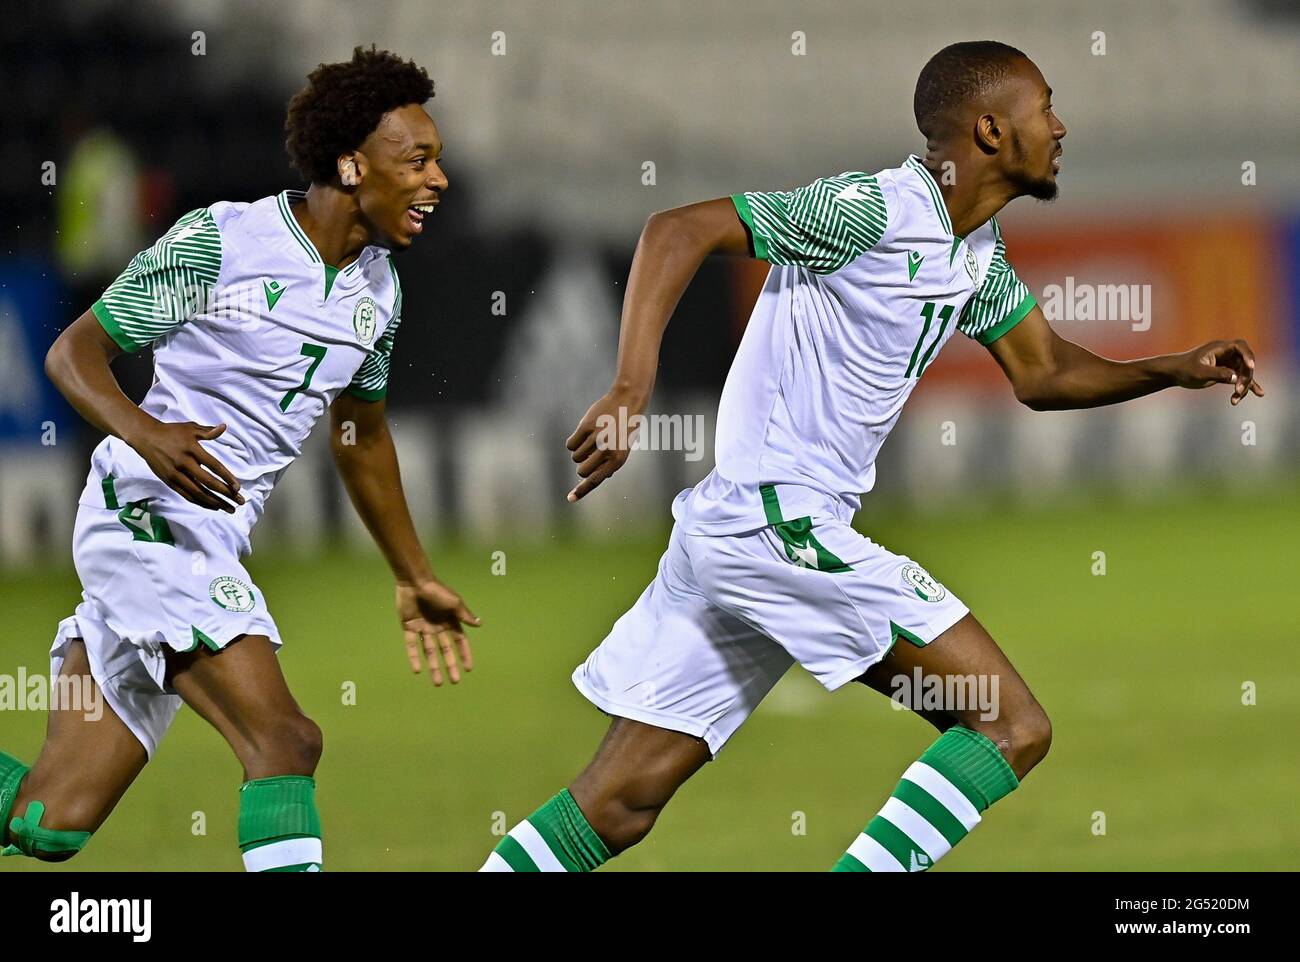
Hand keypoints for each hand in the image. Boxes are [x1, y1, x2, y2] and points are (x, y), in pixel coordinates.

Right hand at [127, 420, 244, 511]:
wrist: (146, 437)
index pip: (214, 466)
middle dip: (225, 494)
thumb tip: (224, 427)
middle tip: (240, 502)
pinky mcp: (169, 481)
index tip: (238, 487)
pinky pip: (187, 495)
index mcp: (192, 450)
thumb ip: (208, 432)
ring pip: (198, 493)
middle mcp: (184, 464)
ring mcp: (175, 474)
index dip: (227, 477)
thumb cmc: (171, 432)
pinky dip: (201, 502)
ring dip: (215, 502)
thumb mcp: (190, 428)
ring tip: (230, 509)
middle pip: (208, 482)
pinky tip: (213, 506)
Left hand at [396, 580, 480, 684]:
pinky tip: (418, 671)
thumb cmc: (437, 591)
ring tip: (438, 683)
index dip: (464, 655)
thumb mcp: (454, 603)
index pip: (460, 642)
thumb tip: (480, 624)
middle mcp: (438, 627)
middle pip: (445, 650)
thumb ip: (465, 615)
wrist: (415, 582)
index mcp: (450, 621)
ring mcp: (423, 628)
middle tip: (455, 681)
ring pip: (429, 652)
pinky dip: (414, 657)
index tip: (468, 669)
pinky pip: (412, 646)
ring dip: (434, 667)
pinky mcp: (409, 628)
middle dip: (450, 666)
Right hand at [565, 385, 648, 501]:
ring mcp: (596, 438)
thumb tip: (592, 477)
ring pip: (575, 456)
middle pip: (581, 470)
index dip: (581, 491)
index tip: (569, 499)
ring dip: (580, 451)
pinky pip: (570, 444)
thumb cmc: (625, 429)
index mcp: (617, 460)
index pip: (595, 480)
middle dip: (582, 466)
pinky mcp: (586, 427)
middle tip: (589, 455)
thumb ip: (608, 465)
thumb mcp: (622, 450)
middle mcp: (607, 451)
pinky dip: (574, 442)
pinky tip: (584, 433)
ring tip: (593, 439)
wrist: (627, 402)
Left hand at [1169, 339, 1264, 405]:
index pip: (1239, 346)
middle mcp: (1225, 353)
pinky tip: (1259, 393)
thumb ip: (1217, 374)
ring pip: (1243, 373)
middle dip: (1245, 376)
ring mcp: (1227, 362)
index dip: (1248, 355)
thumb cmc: (1184, 370)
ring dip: (1244, 385)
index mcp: (1219, 348)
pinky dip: (1246, 386)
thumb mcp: (1199, 373)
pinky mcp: (1226, 372)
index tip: (1251, 366)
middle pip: (1245, 362)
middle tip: (1238, 390)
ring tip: (1235, 400)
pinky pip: (1240, 378)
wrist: (1173, 373)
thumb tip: (1236, 377)